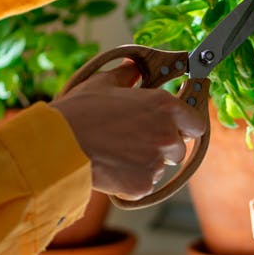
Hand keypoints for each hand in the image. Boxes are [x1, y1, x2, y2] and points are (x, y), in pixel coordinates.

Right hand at [50, 62, 205, 199]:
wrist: (57, 147)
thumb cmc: (80, 112)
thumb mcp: (104, 83)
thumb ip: (127, 75)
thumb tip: (134, 69)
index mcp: (164, 106)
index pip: (196, 122)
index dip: (185, 125)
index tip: (174, 125)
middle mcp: (167, 135)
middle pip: (178, 147)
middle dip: (162, 145)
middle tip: (135, 139)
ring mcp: (156, 163)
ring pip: (161, 166)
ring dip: (147, 162)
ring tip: (118, 153)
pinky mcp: (144, 185)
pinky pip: (145, 184)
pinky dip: (133, 180)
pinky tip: (112, 168)